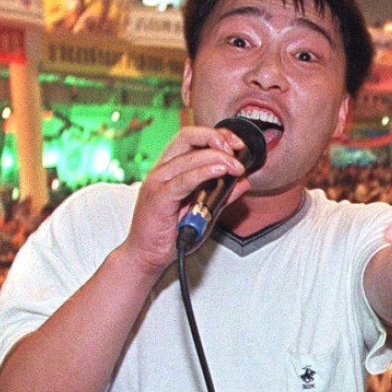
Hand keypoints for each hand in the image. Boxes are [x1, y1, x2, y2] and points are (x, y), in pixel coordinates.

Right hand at [119, 123, 252, 272]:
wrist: (147, 256)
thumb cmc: (173, 233)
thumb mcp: (205, 211)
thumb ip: (223, 195)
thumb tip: (244, 182)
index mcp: (169, 168)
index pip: (191, 137)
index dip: (216, 135)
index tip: (237, 144)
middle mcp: (161, 170)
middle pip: (187, 136)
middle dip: (216, 138)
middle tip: (237, 149)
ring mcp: (157, 183)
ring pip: (189, 157)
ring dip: (218, 158)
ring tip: (236, 167)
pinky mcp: (158, 199)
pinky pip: (183, 180)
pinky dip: (204, 173)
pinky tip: (220, 172)